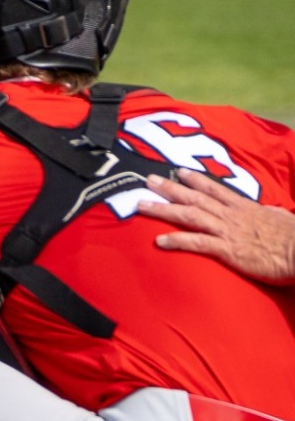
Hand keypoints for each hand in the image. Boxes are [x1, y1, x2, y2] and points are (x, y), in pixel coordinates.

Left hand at [139, 168, 294, 284]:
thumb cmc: (294, 238)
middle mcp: (231, 215)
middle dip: (169, 188)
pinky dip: (176, 240)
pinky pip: (196, 243)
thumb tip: (270, 210)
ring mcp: (227, 231)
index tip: (178, 171)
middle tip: (148, 180)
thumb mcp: (281, 218)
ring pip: (188, 216)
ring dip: (163, 209)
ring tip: (141, 205)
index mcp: (244, 208)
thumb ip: (270, 213)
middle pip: (194, 198)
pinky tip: (158, 241)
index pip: (215, 190)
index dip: (195, 179)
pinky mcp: (227, 250)